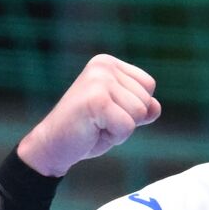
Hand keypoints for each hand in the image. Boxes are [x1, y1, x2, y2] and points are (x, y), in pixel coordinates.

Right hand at [17, 55, 161, 176]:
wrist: (53, 146)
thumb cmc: (88, 131)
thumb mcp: (120, 116)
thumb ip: (141, 108)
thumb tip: (155, 107)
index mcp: (108, 63)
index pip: (148, 85)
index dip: (134, 108)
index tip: (107, 112)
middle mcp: (103, 66)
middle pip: (146, 100)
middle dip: (128, 119)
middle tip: (100, 122)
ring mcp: (99, 80)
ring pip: (139, 113)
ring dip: (121, 129)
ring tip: (96, 125)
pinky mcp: (96, 99)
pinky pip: (127, 126)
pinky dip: (115, 137)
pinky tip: (93, 130)